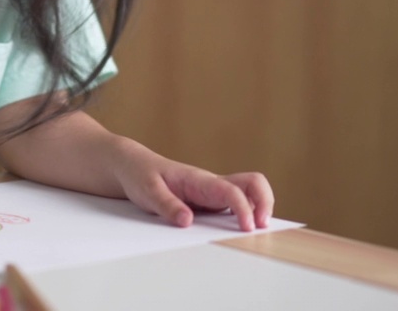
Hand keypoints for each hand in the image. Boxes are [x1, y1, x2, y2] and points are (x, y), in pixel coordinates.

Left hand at [113, 147, 272, 230]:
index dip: (243, 209)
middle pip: (253, 183)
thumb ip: (167, 205)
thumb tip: (188, 221)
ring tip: (256, 232)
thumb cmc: (140, 175)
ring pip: (249, 193)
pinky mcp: (210, 202)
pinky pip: (237, 204)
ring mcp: (213, 193)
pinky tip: (240, 231)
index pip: (231, 190)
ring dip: (259, 209)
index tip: (246, 228)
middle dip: (265, 202)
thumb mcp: (147, 191)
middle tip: (261, 227)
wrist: (132, 166)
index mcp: (199, 179)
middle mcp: (212, 184)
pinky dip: (246, 215)